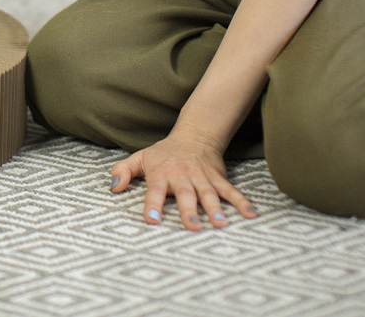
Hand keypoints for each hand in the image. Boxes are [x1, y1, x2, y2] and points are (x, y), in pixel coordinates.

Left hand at [109, 131, 257, 229]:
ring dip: (215, 209)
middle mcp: (182, 176)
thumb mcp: (139, 158)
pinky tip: (251, 215)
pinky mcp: (217, 178)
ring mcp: (202, 178)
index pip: (154, 191)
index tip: (152, 220)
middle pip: (186, 195)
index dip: (152, 205)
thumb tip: (113, 188)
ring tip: (221, 224)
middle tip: (192, 228)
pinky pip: (230, 191)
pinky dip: (241, 202)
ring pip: (209, 194)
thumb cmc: (163, 154)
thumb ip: (122, 171)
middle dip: (189, 211)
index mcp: (160, 174)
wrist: (194, 136)